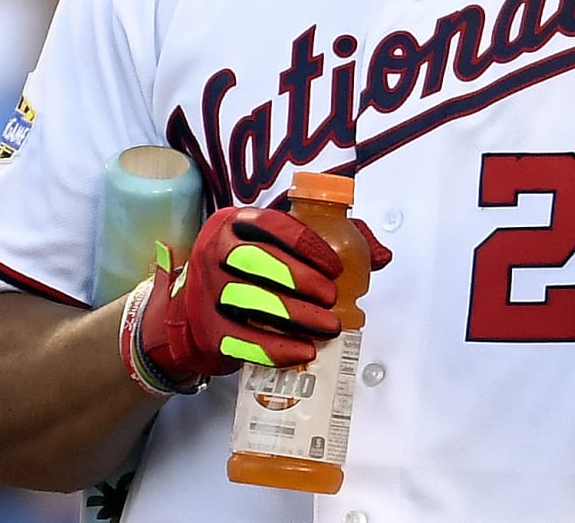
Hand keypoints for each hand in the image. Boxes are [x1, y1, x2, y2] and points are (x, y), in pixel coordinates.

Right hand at [136, 206, 391, 383]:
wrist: (193, 314)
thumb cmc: (250, 273)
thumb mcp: (281, 248)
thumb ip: (334, 241)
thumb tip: (381, 255)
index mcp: (234, 224)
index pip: (271, 225)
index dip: (307, 244)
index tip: (336, 265)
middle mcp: (213, 252)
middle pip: (259, 261)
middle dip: (302, 279)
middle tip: (333, 297)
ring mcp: (206, 292)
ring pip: (252, 300)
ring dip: (296, 316)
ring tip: (328, 326)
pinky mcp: (207, 330)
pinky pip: (242, 340)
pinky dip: (276, 348)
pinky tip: (303, 350)